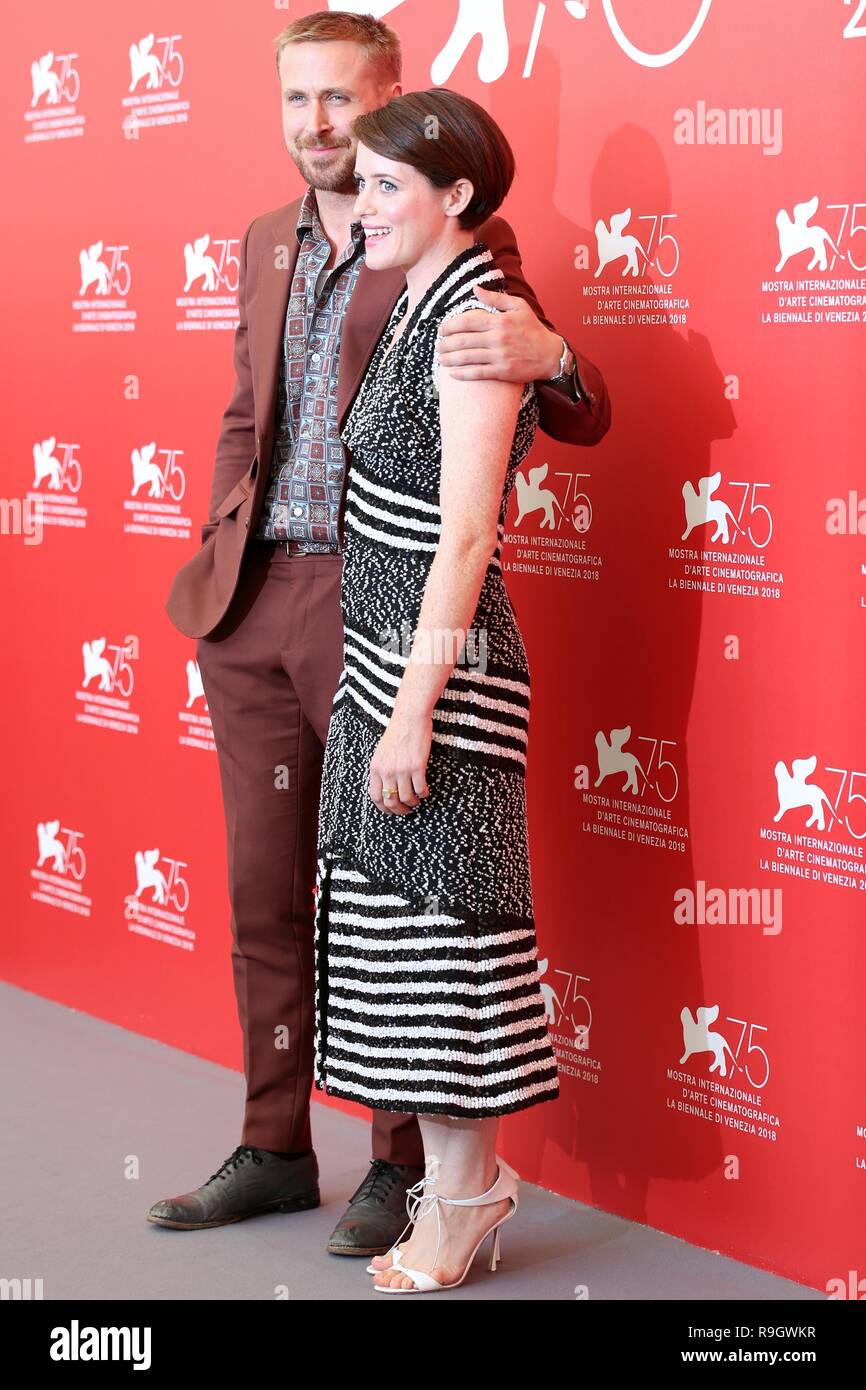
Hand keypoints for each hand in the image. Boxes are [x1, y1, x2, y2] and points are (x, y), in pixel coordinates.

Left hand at [369, 712, 431, 814]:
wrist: (409, 718)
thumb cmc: (397, 733)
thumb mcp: (381, 752)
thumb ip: (382, 769)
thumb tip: (386, 787)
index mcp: (376, 768)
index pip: (375, 796)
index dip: (383, 808)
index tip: (391, 811)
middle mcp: (387, 771)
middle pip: (390, 801)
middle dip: (399, 810)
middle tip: (406, 811)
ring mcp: (402, 769)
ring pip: (406, 798)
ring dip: (413, 803)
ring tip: (416, 800)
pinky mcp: (417, 766)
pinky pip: (420, 789)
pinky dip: (423, 794)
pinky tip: (425, 791)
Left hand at [436, 285, 562, 382]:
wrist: (550, 355)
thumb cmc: (533, 329)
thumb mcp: (519, 307)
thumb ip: (496, 298)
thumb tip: (475, 289)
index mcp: (499, 321)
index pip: (467, 321)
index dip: (450, 325)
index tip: (441, 329)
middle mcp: (498, 338)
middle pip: (464, 340)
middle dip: (446, 343)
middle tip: (438, 345)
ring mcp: (499, 356)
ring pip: (468, 357)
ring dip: (450, 359)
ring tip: (441, 359)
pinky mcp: (502, 372)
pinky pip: (478, 373)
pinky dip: (463, 374)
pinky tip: (452, 373)